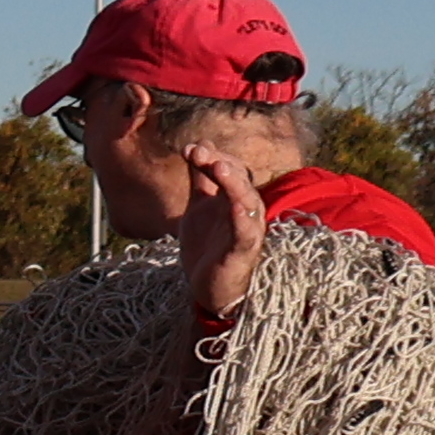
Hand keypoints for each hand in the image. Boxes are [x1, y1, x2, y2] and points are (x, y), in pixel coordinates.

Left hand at [177, 139, 271, 323]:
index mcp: (234, 198)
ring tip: (220, 168)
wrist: (210, 288)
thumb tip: (196, 146)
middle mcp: (245, 210)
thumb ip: (200, 179)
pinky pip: (246, 232)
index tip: (188, 148)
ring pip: (247, 201)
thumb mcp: (198, 206)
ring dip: (234, 184)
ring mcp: (246, 230)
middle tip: (198, 151)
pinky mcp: (243, 250)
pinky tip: (235, 206)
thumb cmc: (208, 244)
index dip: (212, 157)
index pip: (231, 169)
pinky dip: (242, 218)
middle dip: (220, 163)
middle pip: (239, 180)